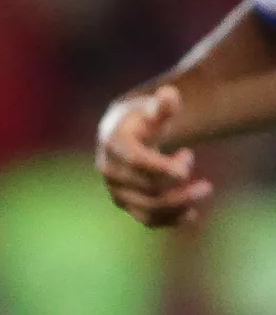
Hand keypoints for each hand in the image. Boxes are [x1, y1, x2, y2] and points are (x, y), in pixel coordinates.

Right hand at [96, 87, 209, 227]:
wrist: (124, 135)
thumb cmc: (143, 118)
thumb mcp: (152, 108)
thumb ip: (163, 105)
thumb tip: (169, 95)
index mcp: (114, 144)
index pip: (136, 161)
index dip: (161, 167)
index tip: (187, 167)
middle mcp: (110, 170)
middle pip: (146, 186)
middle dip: (179, 180)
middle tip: (196, 164)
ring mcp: (116, 189)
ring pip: (147, 207)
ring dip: (179, 203)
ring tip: (205, 188)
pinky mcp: (126, 203)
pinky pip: (146, 218)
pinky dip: (169, 220)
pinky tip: (192, 215)